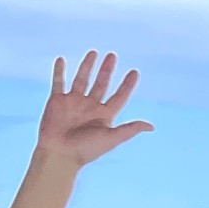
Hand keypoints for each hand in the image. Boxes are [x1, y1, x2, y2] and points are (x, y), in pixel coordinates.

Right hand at [37, 51, 152, 167]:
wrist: (60, 155)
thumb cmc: (87, 150)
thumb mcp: (112, 138)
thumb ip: (130, 129)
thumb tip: (152, 127)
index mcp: (105, 115)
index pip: (119, 96)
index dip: (127, 85)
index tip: (135, 72)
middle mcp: (90, 106)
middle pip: (101, 84)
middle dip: (107, 70)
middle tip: (113, 56)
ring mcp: (73, 102)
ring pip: (82, 79)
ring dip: (87, 66)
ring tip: (94, 52)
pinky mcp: (57, 101)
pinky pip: (58, 82)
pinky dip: (59, 71)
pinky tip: (61, 59)